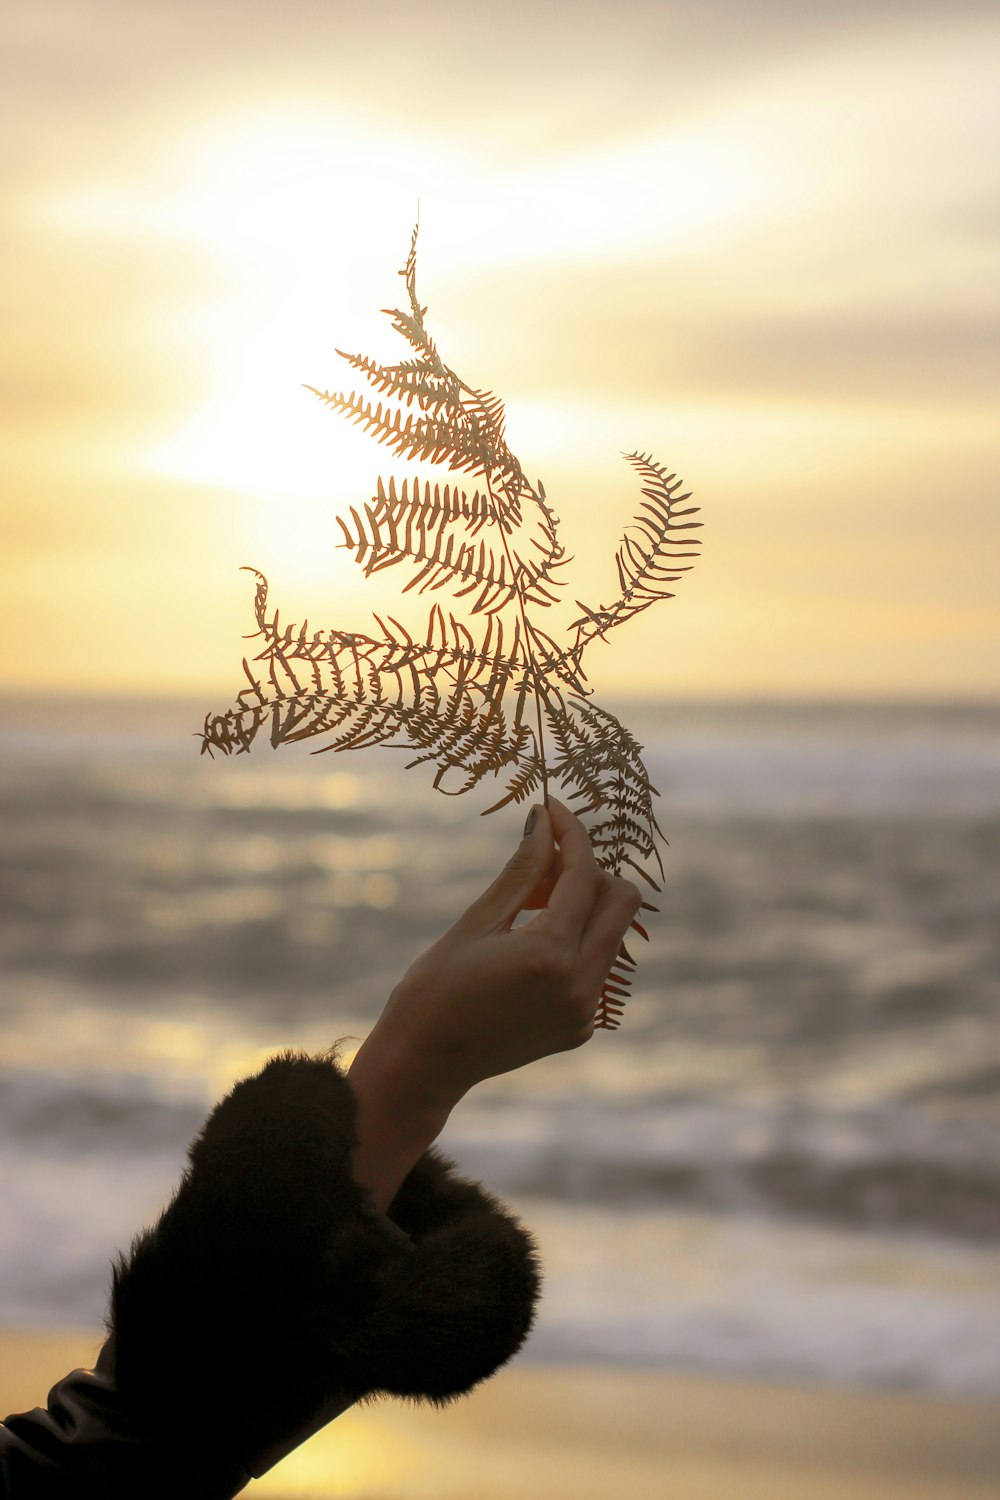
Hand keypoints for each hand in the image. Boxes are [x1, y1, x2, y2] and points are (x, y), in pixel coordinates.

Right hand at [347, 798, 639, 1208]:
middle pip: (621, 901)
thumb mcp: (476, 922)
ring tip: (527, 904)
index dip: (570, 833)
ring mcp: (584, 1010)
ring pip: (612, 933)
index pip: (583, 875)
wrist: (423, 1066)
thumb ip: (521, 871)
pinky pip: (595, 965)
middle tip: (544, 859)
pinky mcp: (581, 1025)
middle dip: (589, 870)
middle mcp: (580, 985)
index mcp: (550, 955)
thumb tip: (544, 821)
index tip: (551, 807)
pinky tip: (528, 941)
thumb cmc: (433, 990)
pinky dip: (574, 940)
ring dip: (582, 906)